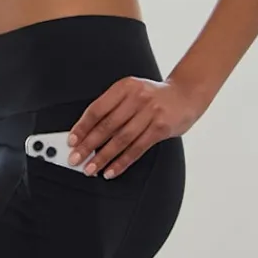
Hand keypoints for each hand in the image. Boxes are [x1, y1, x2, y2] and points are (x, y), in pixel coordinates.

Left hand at [67, 76, 203, 176]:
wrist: (186, 95)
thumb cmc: (153, 97)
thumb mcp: (132, 92)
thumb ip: (112, 108)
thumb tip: (86, 134)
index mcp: (124, 87)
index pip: (97, 109)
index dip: (82, 127)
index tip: (71, 141)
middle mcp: (137, 98)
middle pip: (107, 126)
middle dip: (88, 145)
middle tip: (75, 159)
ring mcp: (150, 113)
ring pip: (121, 139)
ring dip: (103, 157)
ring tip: (90, 169)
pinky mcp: (160, 128)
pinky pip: (137, 149)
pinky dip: (122, 162)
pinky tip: (111, 171)